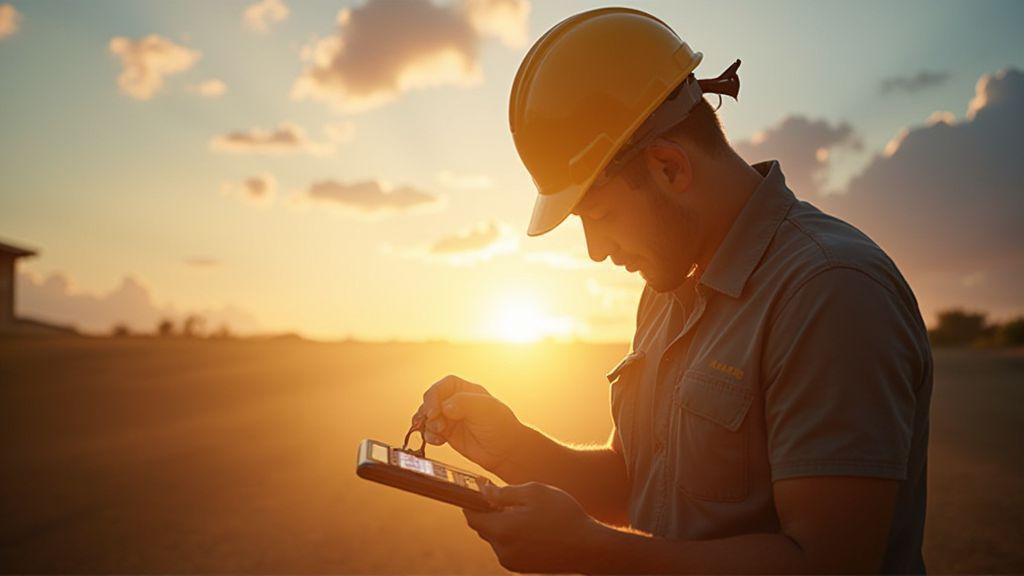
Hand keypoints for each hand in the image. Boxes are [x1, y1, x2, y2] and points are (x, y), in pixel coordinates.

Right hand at [413, 375, 526, 473]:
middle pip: (431, 400)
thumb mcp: (484, 408)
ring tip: (440, 434)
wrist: (505, 451)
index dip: (434, 396)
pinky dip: (429, 436)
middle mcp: (456, 402)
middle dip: (429, 411)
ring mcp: (450, 418)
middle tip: (437, 424)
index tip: (434, 411)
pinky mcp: (448, 433)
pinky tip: (439, 441)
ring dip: (428, 424)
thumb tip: (444, 407)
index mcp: (465, 391)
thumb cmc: (500, 426)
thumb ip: (463, 403)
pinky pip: (430, 431)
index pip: (443, 386)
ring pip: (428, 416)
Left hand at [463, 482, 603, 572]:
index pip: (471, 515)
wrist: (588, 547)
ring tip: (524, 512)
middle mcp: (502, 550)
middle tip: (503, 496)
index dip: (471, 500)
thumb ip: (503, 492)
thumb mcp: (534, 492)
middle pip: (482, 527)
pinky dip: (512, 535)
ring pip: (495, 537)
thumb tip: (483, 490)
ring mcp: (512, 561)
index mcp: (502, 529)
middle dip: (489, 511)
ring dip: (502, 524)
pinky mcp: (521, 568)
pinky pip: (507, 548)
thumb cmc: (563, 515)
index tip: (478, 488)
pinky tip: (531, 526)